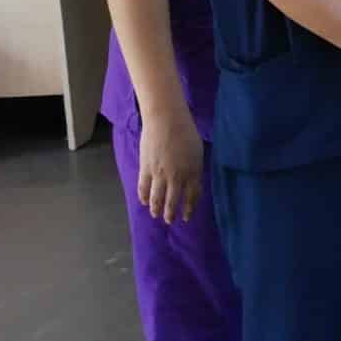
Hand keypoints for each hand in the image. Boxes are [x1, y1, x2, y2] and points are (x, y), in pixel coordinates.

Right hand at [137, 106, 206, 223]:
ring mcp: (160, 174)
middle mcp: (177, 177)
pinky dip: (143, 196)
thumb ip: (195, 169)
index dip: (189, 208)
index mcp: (193, 172)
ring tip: (156, 215)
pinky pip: (143, 187)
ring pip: (157, 198)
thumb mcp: (197, 152)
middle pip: (173, 201)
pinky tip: (143, 201)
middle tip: (169, 221)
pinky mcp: (146, 168)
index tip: (187, 216)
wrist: (166, 120)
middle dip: (171, 213)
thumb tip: (192, 182)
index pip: (192, 196)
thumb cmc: (186, 132)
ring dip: (156, 209)